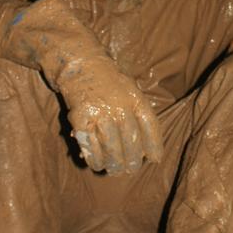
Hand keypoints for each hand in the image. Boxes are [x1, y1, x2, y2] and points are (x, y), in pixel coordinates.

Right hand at [58, 56, 162, 174]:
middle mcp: (120, 105)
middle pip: (131, 141)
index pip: (150, 126)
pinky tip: (96, 164)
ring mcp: (100, 111)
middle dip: (132, 160)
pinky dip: (94, 158)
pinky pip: (90, 144)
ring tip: (114, 171)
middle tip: (130, 170)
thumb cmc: (106, 79)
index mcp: (135, 97)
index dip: (154, 145)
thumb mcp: (129, 88)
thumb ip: (136, 114)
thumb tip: (143, 149)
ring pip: (112, 146)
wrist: (78, 61)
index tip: (154, 159)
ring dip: (113, 163)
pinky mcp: (80, 117)